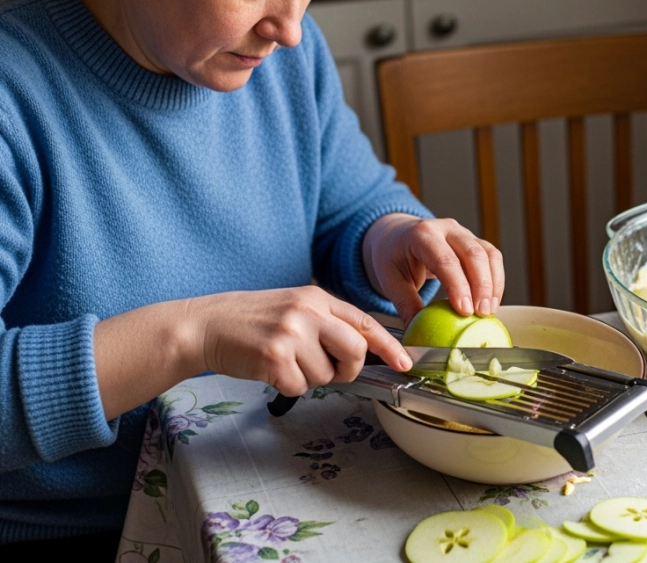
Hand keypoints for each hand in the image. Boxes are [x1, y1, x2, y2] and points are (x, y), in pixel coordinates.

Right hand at [185, 286, 410, 395]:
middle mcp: (307, 312)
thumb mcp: (295, 309)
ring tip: (285, 362)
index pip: (365, 322)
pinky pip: (300, 386)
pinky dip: (288, 385)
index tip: (404, 362)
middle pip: (355, 350)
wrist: (206, 325)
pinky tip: (270, 369)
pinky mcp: (274, 357)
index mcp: (317, 297)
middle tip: (331, 371)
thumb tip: (361, 350)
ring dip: (309, 378)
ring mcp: (291, 333)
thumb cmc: (251, 321)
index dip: (389, 346)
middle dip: (348, 369)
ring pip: (326, 375)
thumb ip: (327, 323)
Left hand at [362, 214, 504, 324]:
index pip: (445, 260)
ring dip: (493, 284)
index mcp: (421, 234)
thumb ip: (406, 305)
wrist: (396, 235)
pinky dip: (496, 280)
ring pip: (488, 254)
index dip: (458, 285)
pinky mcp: (474, 240)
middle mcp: (446, 228)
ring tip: (489, 311)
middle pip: (473, 253)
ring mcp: (463, 232)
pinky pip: (492, 257)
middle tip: (482, 314)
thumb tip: (419, 334)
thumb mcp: (390, 280)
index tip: (465, 311)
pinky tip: (492, 301)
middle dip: (482, 286)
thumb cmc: (392, 257)